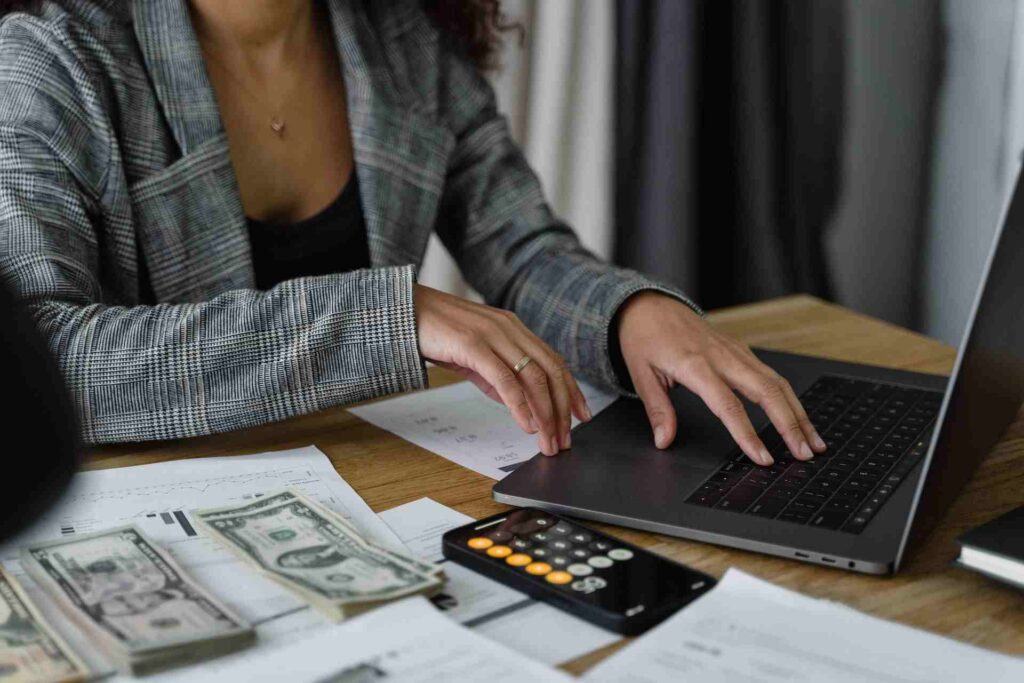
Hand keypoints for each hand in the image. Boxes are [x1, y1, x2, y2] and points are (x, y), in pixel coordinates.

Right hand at [414, 285, 590, 455]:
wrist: (401, 311)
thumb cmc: (435, 332)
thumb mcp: (474, 355)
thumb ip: (496, 375)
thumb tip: (516, 402)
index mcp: (513, 328)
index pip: (553, 361)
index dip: (571, 390)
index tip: (581, 415)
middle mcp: (510, 329)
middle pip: (551, 371)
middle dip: (563, 408)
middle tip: (567, 438)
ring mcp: (493, 335)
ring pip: (533, 377)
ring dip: (546, 413)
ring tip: (548, 440)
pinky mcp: (474, 345)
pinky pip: (505, 379)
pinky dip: (520, 405)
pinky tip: (526, 425)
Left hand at [617, 292, 825, 465]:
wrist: (650, 305)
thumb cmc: (644, 338)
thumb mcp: (640, 374)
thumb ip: (657, 410)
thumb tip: (664, 441)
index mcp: (695, 364)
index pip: (728, 406)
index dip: (747, 434)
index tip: (763, 458)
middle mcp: (722, 356)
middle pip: (767, 392)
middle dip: (790, 425)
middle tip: (804, 454)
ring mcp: (736, 351)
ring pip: (777, 383)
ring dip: (798, 413)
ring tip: (813, 442)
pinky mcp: (741, 350)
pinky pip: (771, 375)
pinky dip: (789, 399)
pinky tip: (799, 417)